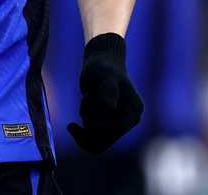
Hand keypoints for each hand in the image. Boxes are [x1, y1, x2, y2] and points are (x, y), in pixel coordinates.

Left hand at [67, 33, 142, 153]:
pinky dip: (82, 134)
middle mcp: (130, 120)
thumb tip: (109, 108)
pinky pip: (94, 143)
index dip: (95, 124)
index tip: (85, 99)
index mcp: (134, 111)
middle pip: (105, 141)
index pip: (114, 131)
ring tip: (85, 101)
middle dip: (89, 124)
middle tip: (85, 97)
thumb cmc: (101, 67)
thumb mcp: (102, 76)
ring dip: (85, 128)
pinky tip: (73, 124)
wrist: (101, 63)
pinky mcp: (109, 126)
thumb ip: (106, 90)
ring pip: (97, 144)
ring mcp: (120, 124)